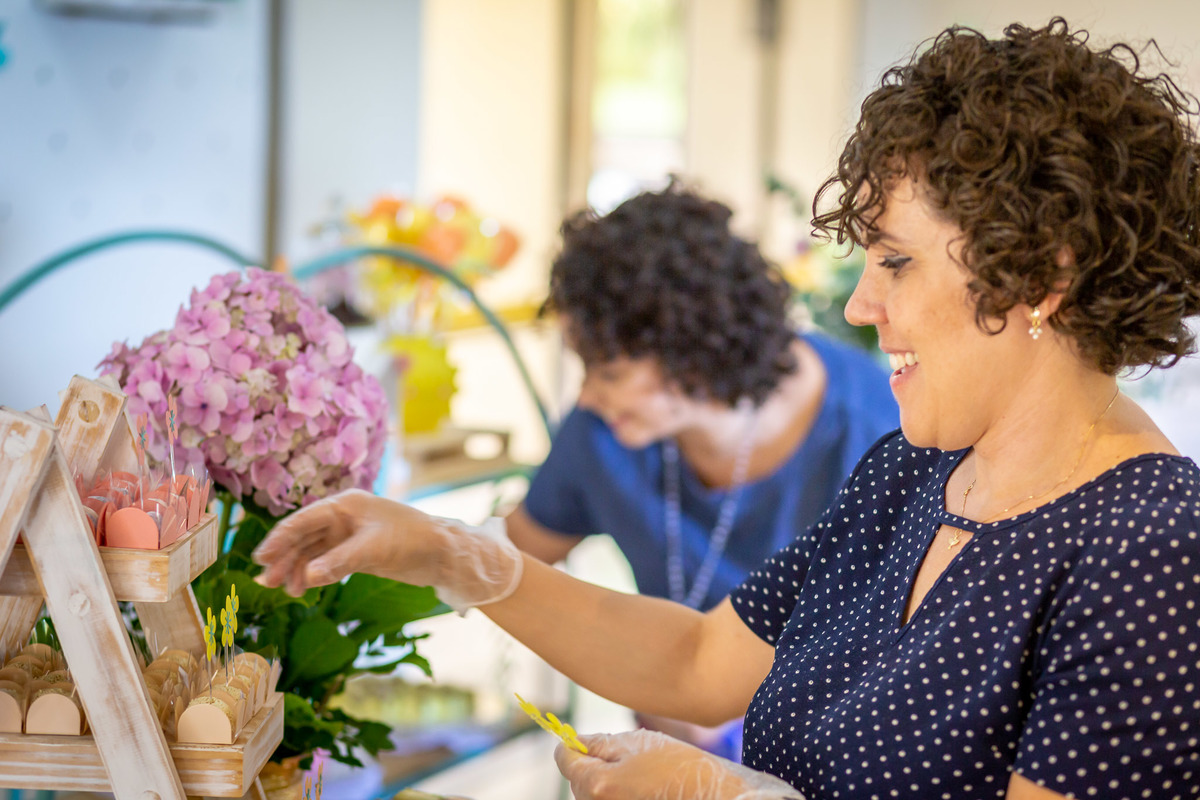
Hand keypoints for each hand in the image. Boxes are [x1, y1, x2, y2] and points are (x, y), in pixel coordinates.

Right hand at [251, 489, 522, 611]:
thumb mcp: (374, 550)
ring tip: (285, 591)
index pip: (303, 520)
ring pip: (313, 551)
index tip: (260, 557)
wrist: (444, 553)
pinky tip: (304, 588)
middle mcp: (344, 517)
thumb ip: (338, 562)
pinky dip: (315, 574)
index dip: (279, 538)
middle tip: (266, 581)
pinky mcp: (359, 553)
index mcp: (345, 505)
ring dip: (298, 569)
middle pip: (304, 536)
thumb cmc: (413, 540)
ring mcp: (350, 535)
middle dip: (284, 558)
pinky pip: (328, 562)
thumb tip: (305, 577)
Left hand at [555, 730, 803, 799]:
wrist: (717, 797)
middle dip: (594, 766)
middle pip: (578, 780)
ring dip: (608, 784)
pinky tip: (648, 792)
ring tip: (644, 778)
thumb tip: (574, 740)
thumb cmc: (681, 768)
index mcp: (596, 784)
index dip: (575, 744)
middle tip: (630, 759)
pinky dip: (622, 796)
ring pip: (594, 795)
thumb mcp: (639, 743)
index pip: (564, 757)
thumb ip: (600, 742)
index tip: (589, 740)